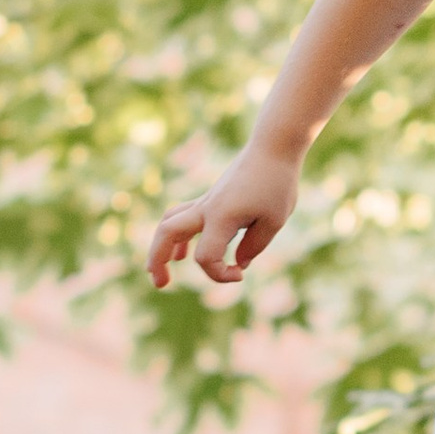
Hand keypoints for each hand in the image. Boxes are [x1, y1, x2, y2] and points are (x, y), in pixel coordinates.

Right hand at [147, 144, 300, 288]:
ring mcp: (205, 202)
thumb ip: (254, 246)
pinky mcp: (210, 199)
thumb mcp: (274, 221)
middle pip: (166, 233)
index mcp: (221, 217)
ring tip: (162, 272)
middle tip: (161, 284)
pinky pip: (183, 217)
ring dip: (160, 247)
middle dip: (157, 260)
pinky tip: (183, 253)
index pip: (205, 257)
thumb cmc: (277, 183)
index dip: (219, 274)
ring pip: (168, 223)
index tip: (240, 273)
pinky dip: (179, 237)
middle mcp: (206, 209)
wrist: (273, 148)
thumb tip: (239, 263)